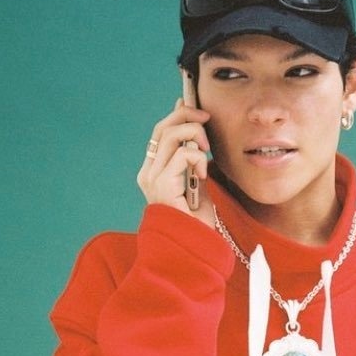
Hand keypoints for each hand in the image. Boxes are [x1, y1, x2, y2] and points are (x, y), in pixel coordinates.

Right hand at [136, 99, 214, 227]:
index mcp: (154, 171)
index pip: (161, 132)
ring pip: (172, 135)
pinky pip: (182, 155)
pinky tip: (202, 174)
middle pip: (163, 127)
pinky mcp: (162, 185)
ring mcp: (152, 179)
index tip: (194, 106)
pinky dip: (198, 158)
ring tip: (207, 152)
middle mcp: (148, 173)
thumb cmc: (197, 222)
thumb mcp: (197, 183)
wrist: (194, 249)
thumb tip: (197, 131)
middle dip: (187, 116)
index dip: (177, 114)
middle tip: (207, 120)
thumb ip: (194, 158)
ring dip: (195, 135)